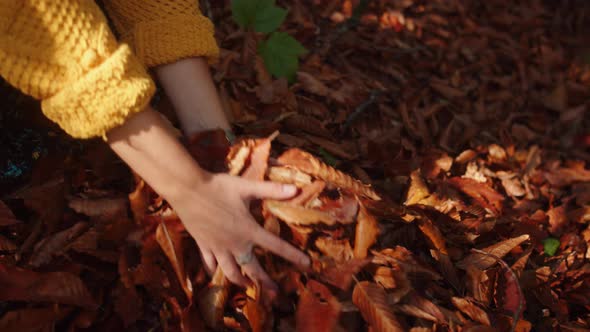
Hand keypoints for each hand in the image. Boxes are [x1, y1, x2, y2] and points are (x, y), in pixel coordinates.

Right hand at [169, 173, 309, 291]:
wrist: (187, 190)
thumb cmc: (219, 187)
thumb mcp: (247, 187)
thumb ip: (272, 190)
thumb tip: (296, 189)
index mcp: (249, 230)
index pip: (276, 246)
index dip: (293, 255)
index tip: (307, 264)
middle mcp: (234, 243)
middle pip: (253, 268)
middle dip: (265, 281)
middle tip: (275, 292)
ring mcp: (217, 246)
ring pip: (230, 271)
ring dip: (240, 281)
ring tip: (247, 287)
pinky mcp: (203, 244)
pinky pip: (210, 263)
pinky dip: (214, 270)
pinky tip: (215, 273)